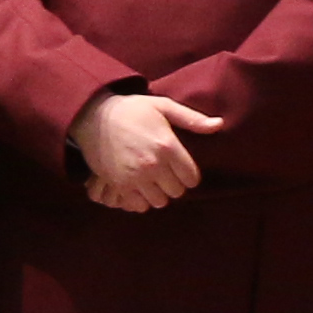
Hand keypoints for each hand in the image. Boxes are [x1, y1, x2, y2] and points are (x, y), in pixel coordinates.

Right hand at [75, 92, 222, 212]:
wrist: (93, 116)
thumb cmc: (132, 110)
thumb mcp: (163, 107)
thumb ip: (192, 119)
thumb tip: (219, 125)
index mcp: (167, 146)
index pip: (191, 178)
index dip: (189, 175)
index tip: (182, 169)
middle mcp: (153, 164)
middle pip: (177, 192)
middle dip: (175, 185)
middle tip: (166, 175)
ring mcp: (134, 177)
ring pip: (159, 201)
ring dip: (158, 194)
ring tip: (152, 182)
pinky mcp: (118, 184)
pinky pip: (138, 205)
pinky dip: (141, 200)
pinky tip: (139, 188)